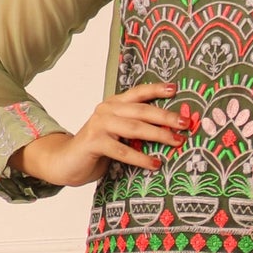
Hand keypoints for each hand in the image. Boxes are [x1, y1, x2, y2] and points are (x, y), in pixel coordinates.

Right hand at [11, 81, 194, 187]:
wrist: (66, 162)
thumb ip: (135, 128)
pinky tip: (155, 163)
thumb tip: (169, 132)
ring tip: (176, 142)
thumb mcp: (118, 134)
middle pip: (142, 110)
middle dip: (166, 116)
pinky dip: (141, 157)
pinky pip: (123, 150)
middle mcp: (107, 110)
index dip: (156, 89)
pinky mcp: (95, 142)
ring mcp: (100, 125)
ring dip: (159, 135)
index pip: (138, 93)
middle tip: (185, 124)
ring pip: (135, 128)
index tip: (176, 89)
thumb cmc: (97, 149)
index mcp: (114, 104)